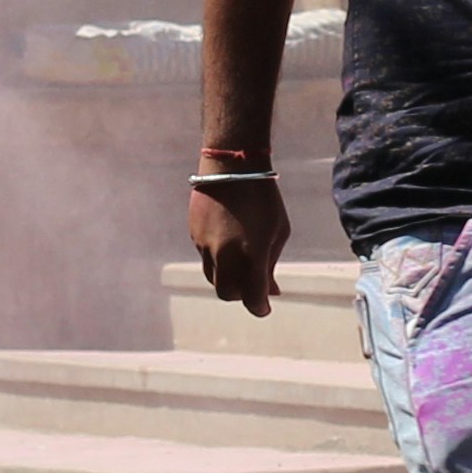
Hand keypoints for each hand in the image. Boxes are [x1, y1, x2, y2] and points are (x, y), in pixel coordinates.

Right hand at [190, 176, 288, 317]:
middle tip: (253, 285)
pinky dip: (218, 259)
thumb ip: (271, 263)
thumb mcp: (278, 230)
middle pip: (227, 293)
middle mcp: (224, 254)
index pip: (253, 297)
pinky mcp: (194, 234)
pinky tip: (229, 240)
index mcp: (250, 254)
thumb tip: (270, 290)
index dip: (260, 307)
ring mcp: (205, 245)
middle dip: (241, 294)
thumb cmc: (263, 197)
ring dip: (228, 277)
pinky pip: (205, 257)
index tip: (265, 307)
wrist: (231, 165)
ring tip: (241, 261)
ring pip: (213, 276)